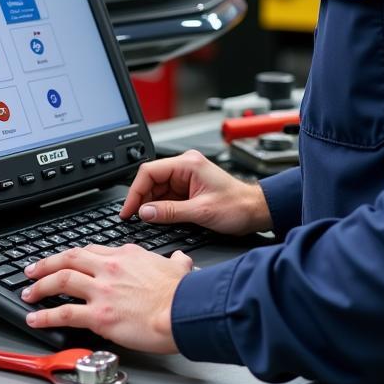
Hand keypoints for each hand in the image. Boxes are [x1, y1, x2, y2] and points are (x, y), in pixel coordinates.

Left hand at [21, 244, 191, 352]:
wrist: (184, 311)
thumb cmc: (183, 294)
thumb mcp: (179, 269)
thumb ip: (176, 262)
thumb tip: (180, 260)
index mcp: (127, 255)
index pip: (93, 250)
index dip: (75, 255)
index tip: (66, 260)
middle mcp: (110, 268)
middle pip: (70, 258)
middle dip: (47, 264)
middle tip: (33, 270)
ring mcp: (102, 290)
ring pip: (61, 280)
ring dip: (40, 286)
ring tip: (28, 293)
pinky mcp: (99, 315)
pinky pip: (64, 313)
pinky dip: (45, 316)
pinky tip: (35, 319)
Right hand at [119, 149, 272, 234]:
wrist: (255, 211)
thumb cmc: (237, 206)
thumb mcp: (201, 211)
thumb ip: (170, 212)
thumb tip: (145, 213)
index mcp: (188, 164)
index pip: (150, 171)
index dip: (135, 191)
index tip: (128, 209)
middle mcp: (185, 167)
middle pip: (151, 180)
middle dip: (141, 199)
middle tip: (133, 217)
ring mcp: (186, 178)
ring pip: (157, 189)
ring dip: (150, 204)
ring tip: (144, 220)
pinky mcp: (188, 189)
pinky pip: (166, 196)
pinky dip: (159, 207)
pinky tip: (157, 218)